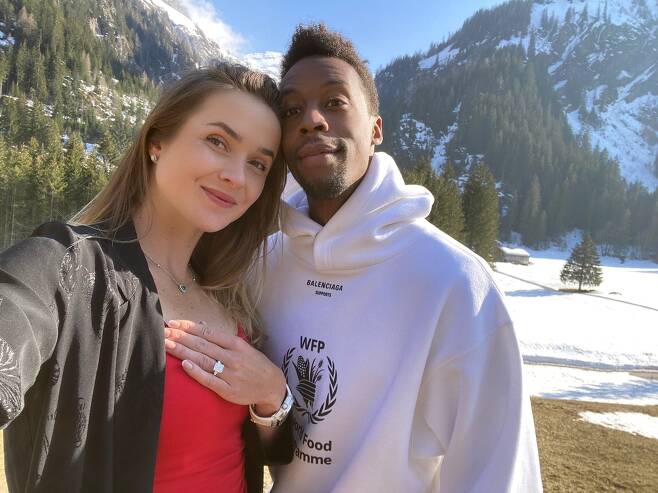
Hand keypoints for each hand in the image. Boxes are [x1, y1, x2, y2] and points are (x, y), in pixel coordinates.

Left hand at [164, 320, 286, 415]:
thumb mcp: (243, 346)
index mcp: (236, 344)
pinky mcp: (228, 390)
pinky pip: (209, 379)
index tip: (172, 323)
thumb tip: (201, 325)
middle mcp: (232, 357)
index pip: (208, 332)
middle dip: (180, 337)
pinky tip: (184, 364)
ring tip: (167, 344)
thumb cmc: (255, 364)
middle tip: (163, 331)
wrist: (272, 385)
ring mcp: (230, 373)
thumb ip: (222, 338)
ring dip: (183, 351)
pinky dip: (196, 371)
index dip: (188, 327)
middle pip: (202, 344)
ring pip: (203, 360)